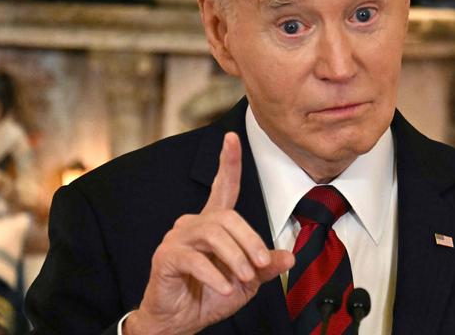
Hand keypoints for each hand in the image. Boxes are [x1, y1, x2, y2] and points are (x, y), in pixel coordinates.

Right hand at [124, 132, 294, 334]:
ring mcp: (177, 238)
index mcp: (213, 224)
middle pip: (227, 216)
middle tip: (262, 264)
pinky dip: (213, 274)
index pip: (223, 187)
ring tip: (244, 278)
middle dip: (250, 240)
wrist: (179, 322)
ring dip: (235, 256)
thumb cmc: (209, 297)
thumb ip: (266, 267)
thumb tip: (289, 256)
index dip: (228, 162)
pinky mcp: (165, 256)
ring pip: (212, 233)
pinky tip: (224, 287)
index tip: (232, 137)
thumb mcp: (246, 282)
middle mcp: (193, 223)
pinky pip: (193, 258)